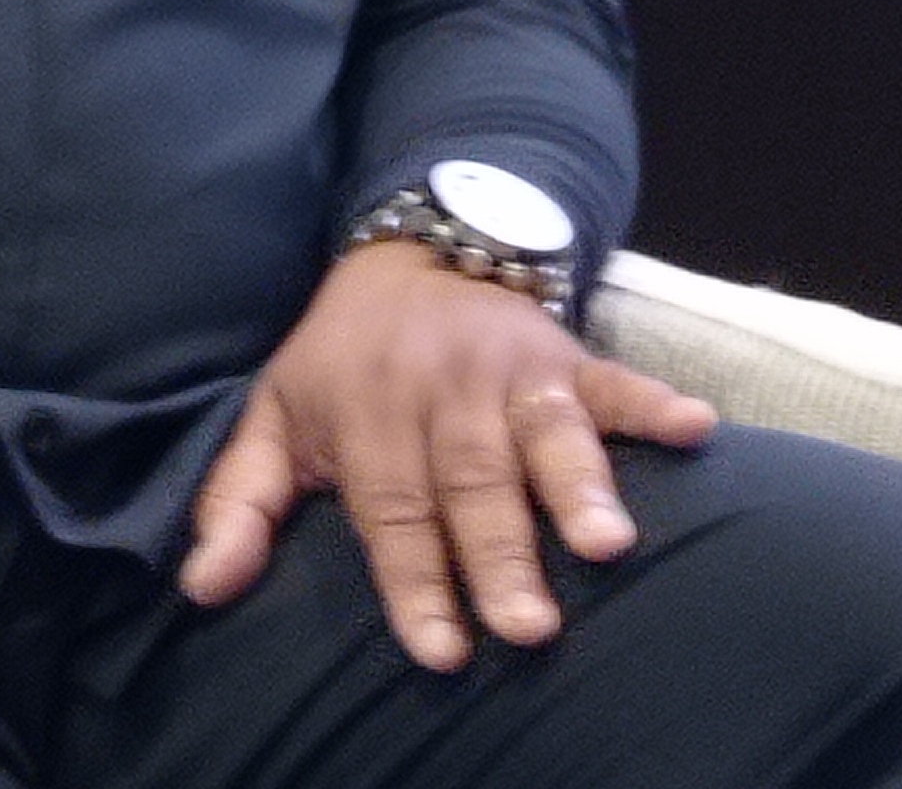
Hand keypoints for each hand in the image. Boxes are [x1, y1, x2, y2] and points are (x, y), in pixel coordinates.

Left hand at [177, 240, 715, 669]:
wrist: (408, 248)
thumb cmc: (339, 362)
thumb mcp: (274, 419)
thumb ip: (238, 505)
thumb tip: (203, 589)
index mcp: (367, 412)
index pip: (391, 511)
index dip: (415, 582)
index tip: (439, 653)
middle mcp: (441, 390)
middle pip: (472, 484)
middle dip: (500, 555)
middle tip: (529, 627)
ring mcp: (511, 369)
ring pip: (547, 435)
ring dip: (580, 488)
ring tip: (609, 546)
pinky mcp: (567, 354)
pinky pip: (616, 379)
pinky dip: (655, 406)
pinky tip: (697, 430)